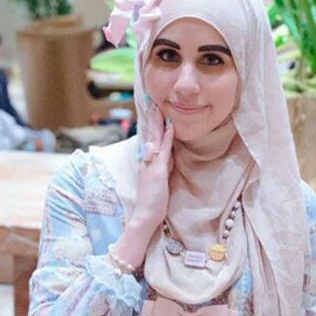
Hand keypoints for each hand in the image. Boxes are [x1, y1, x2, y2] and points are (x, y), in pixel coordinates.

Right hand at [132, 102, 174, 233]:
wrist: (144, 216)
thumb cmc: (152, 202)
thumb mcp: (159, 180)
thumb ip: (164, 166)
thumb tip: (169, 155)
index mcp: (146, 162)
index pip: (149, 138)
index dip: (152, 123)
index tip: (153, 109)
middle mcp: (146, 160)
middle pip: (149, 133)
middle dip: (152, 116)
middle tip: (153, 99)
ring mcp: (151, 164)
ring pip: (155, 138)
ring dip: (158, 120)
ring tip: (159, 105)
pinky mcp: (157, 171)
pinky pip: (163, 150)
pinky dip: (167, 137)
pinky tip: (170, 125)